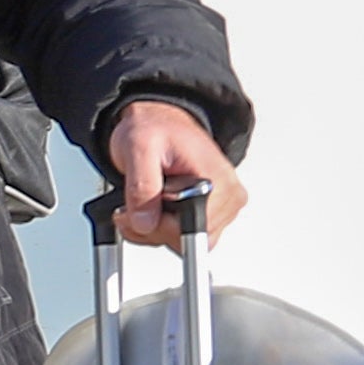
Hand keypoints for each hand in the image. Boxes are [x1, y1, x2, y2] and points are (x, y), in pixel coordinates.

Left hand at [106, 99, 242, 246]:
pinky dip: (162, 227)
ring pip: (183, 244)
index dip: (158, 226)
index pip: (191, 233)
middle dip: (152, 228)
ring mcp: (222, 207)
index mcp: (218, 181)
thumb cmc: (155, 128)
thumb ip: (141, 186)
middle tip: (135, 203)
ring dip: (155, 228)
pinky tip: (155, 206)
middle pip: (187, 242)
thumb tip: (145, 222)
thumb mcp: (139, 148)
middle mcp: (227, 196)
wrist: (159, 121)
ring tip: (145, 200)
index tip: (139, 210)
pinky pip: (183, 237)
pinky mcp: (212, 213)